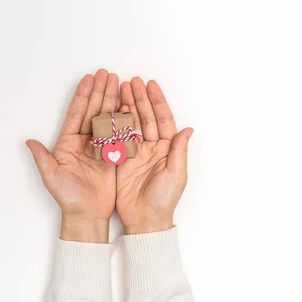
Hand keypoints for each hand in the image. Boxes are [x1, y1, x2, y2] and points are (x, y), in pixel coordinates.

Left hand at [26, 69, 118, 242]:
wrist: (86, 214)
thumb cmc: (67, 197)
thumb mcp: (51, 176)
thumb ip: (42, 158)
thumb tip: (29, 141)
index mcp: (68, 143)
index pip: (76, 113)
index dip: (82, 96)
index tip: (88, 79)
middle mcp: (83, 142)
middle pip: (92, 111)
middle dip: (100, 92)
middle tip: (106, 74)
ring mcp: (99, 147)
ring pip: (106, 118)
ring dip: (111, 100)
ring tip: (118, 82)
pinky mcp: (112, 155)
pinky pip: (118, 133)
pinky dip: (123, 119)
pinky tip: (127, 105)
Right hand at [116, 77, 192, 233]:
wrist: (144, 219)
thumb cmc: (164, 200)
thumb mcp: (176, 174)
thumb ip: (179, 150)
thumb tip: (188, 129)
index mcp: (168, 149)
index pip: (163, 119)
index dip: (157, 102)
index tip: (150, 85)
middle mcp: (153, 148)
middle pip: (147, 117)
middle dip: (140, 98)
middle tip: (132, 81)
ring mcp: (137, 152)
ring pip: (133, 123)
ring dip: (128, 106)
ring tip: (121, 88)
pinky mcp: (122, 160)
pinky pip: (119, 137)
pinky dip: (116, 122)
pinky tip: (113, 109)